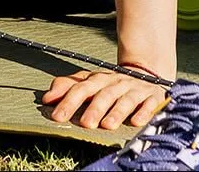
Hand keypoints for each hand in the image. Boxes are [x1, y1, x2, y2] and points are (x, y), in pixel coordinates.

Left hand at [41, 68, 168, 130]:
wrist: (145, 73)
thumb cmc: (111, 84)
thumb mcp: (90, 82)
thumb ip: (68, 87)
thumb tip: (47, 97)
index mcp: (99, 79)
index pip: (81, 87)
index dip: (68, 99)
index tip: (55, 113)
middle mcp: (116, 82)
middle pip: (103, 93)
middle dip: (93, 108)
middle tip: (84, 123)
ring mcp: (134, 89)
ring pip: (124, 99)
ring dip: (116, 112)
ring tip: (107, 125)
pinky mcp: (152, 97)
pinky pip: (148, 104)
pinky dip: (143, 112)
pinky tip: (136, 121)